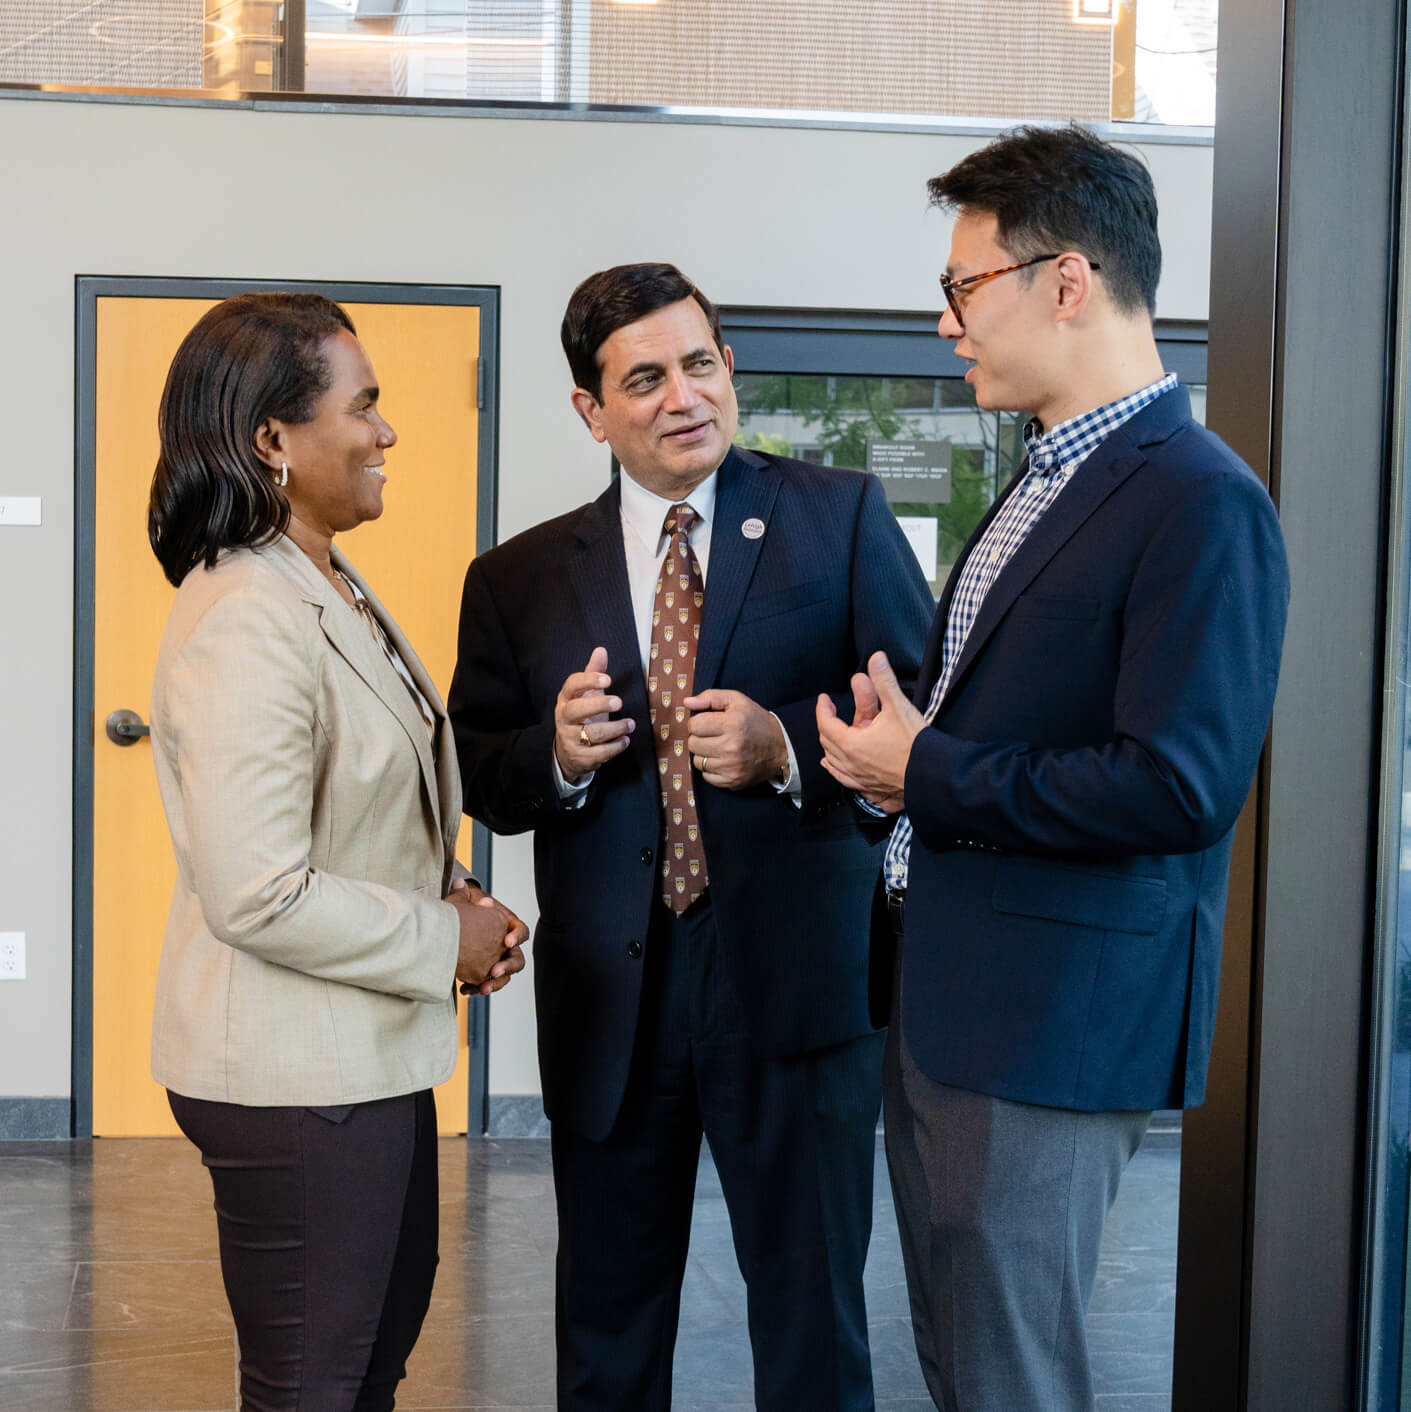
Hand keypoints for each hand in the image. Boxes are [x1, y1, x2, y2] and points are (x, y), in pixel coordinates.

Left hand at [447, 881, 528, 995]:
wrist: (452, 930)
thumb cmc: (462, 915)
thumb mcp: (461, 904)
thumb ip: (462, 895)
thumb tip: (459, 885)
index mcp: (506, 927)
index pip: (521, 931)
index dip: (516, 936)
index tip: (506, 942)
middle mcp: (504, 947)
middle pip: (517, 959)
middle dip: (507, 966)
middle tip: (494, 971)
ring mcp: (495, 962)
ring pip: (504, 977)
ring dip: (495, 983)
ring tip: (483, 988)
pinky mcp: (483, 974)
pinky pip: (486, 984)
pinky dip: (477, 987)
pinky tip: (464, 990)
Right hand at [554, 646, 634, 784]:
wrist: (567, 753)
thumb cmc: (581, 717)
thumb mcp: (585, 695)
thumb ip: (593, 674)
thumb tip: (601, 650)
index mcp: (565, 700)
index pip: (572, 685)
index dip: (589, 681)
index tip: (608, 679)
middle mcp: (564, 719)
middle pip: (576, 710)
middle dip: (598, 705)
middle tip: (619, 702)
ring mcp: (570, 739)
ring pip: (592, 733)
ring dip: (615, 728)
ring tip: (630, 724)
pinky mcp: (580, 758)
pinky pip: (599, 753)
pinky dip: (615, 747)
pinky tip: (624, 740)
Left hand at [683, 688, 787, 790]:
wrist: (781, 747)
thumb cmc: (756, 721)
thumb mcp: (737, 701)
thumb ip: (710, 697)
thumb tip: (687, 702)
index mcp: (732, 724)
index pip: (693, 725)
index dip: (698, 722)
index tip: (708, 722)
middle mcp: (731, 747)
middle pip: (693, 744)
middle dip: (699, 737)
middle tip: (713, 735)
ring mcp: (732, 767)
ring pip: (697, 761)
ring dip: (704, 754)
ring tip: (719, 747)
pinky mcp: (732, 781)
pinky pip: (706, 776)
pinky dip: (711, 769)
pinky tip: (723, 760)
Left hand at [815, 651, 923, 812]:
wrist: (933, 776)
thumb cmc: (914, 744)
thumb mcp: (898, 707)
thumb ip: (884, 681)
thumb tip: (876, 658)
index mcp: (851, 744)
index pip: (826, 724)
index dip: (823, 708)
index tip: (824, 698)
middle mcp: (850, 764)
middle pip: (828, 743)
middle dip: (826, 725)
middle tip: (829, 713)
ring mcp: (860, 780)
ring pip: (834, 764)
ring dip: (830, 748)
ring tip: (828, 740)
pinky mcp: (871, 790)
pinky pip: (845, 780)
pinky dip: (837, 770)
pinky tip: (834, 768)